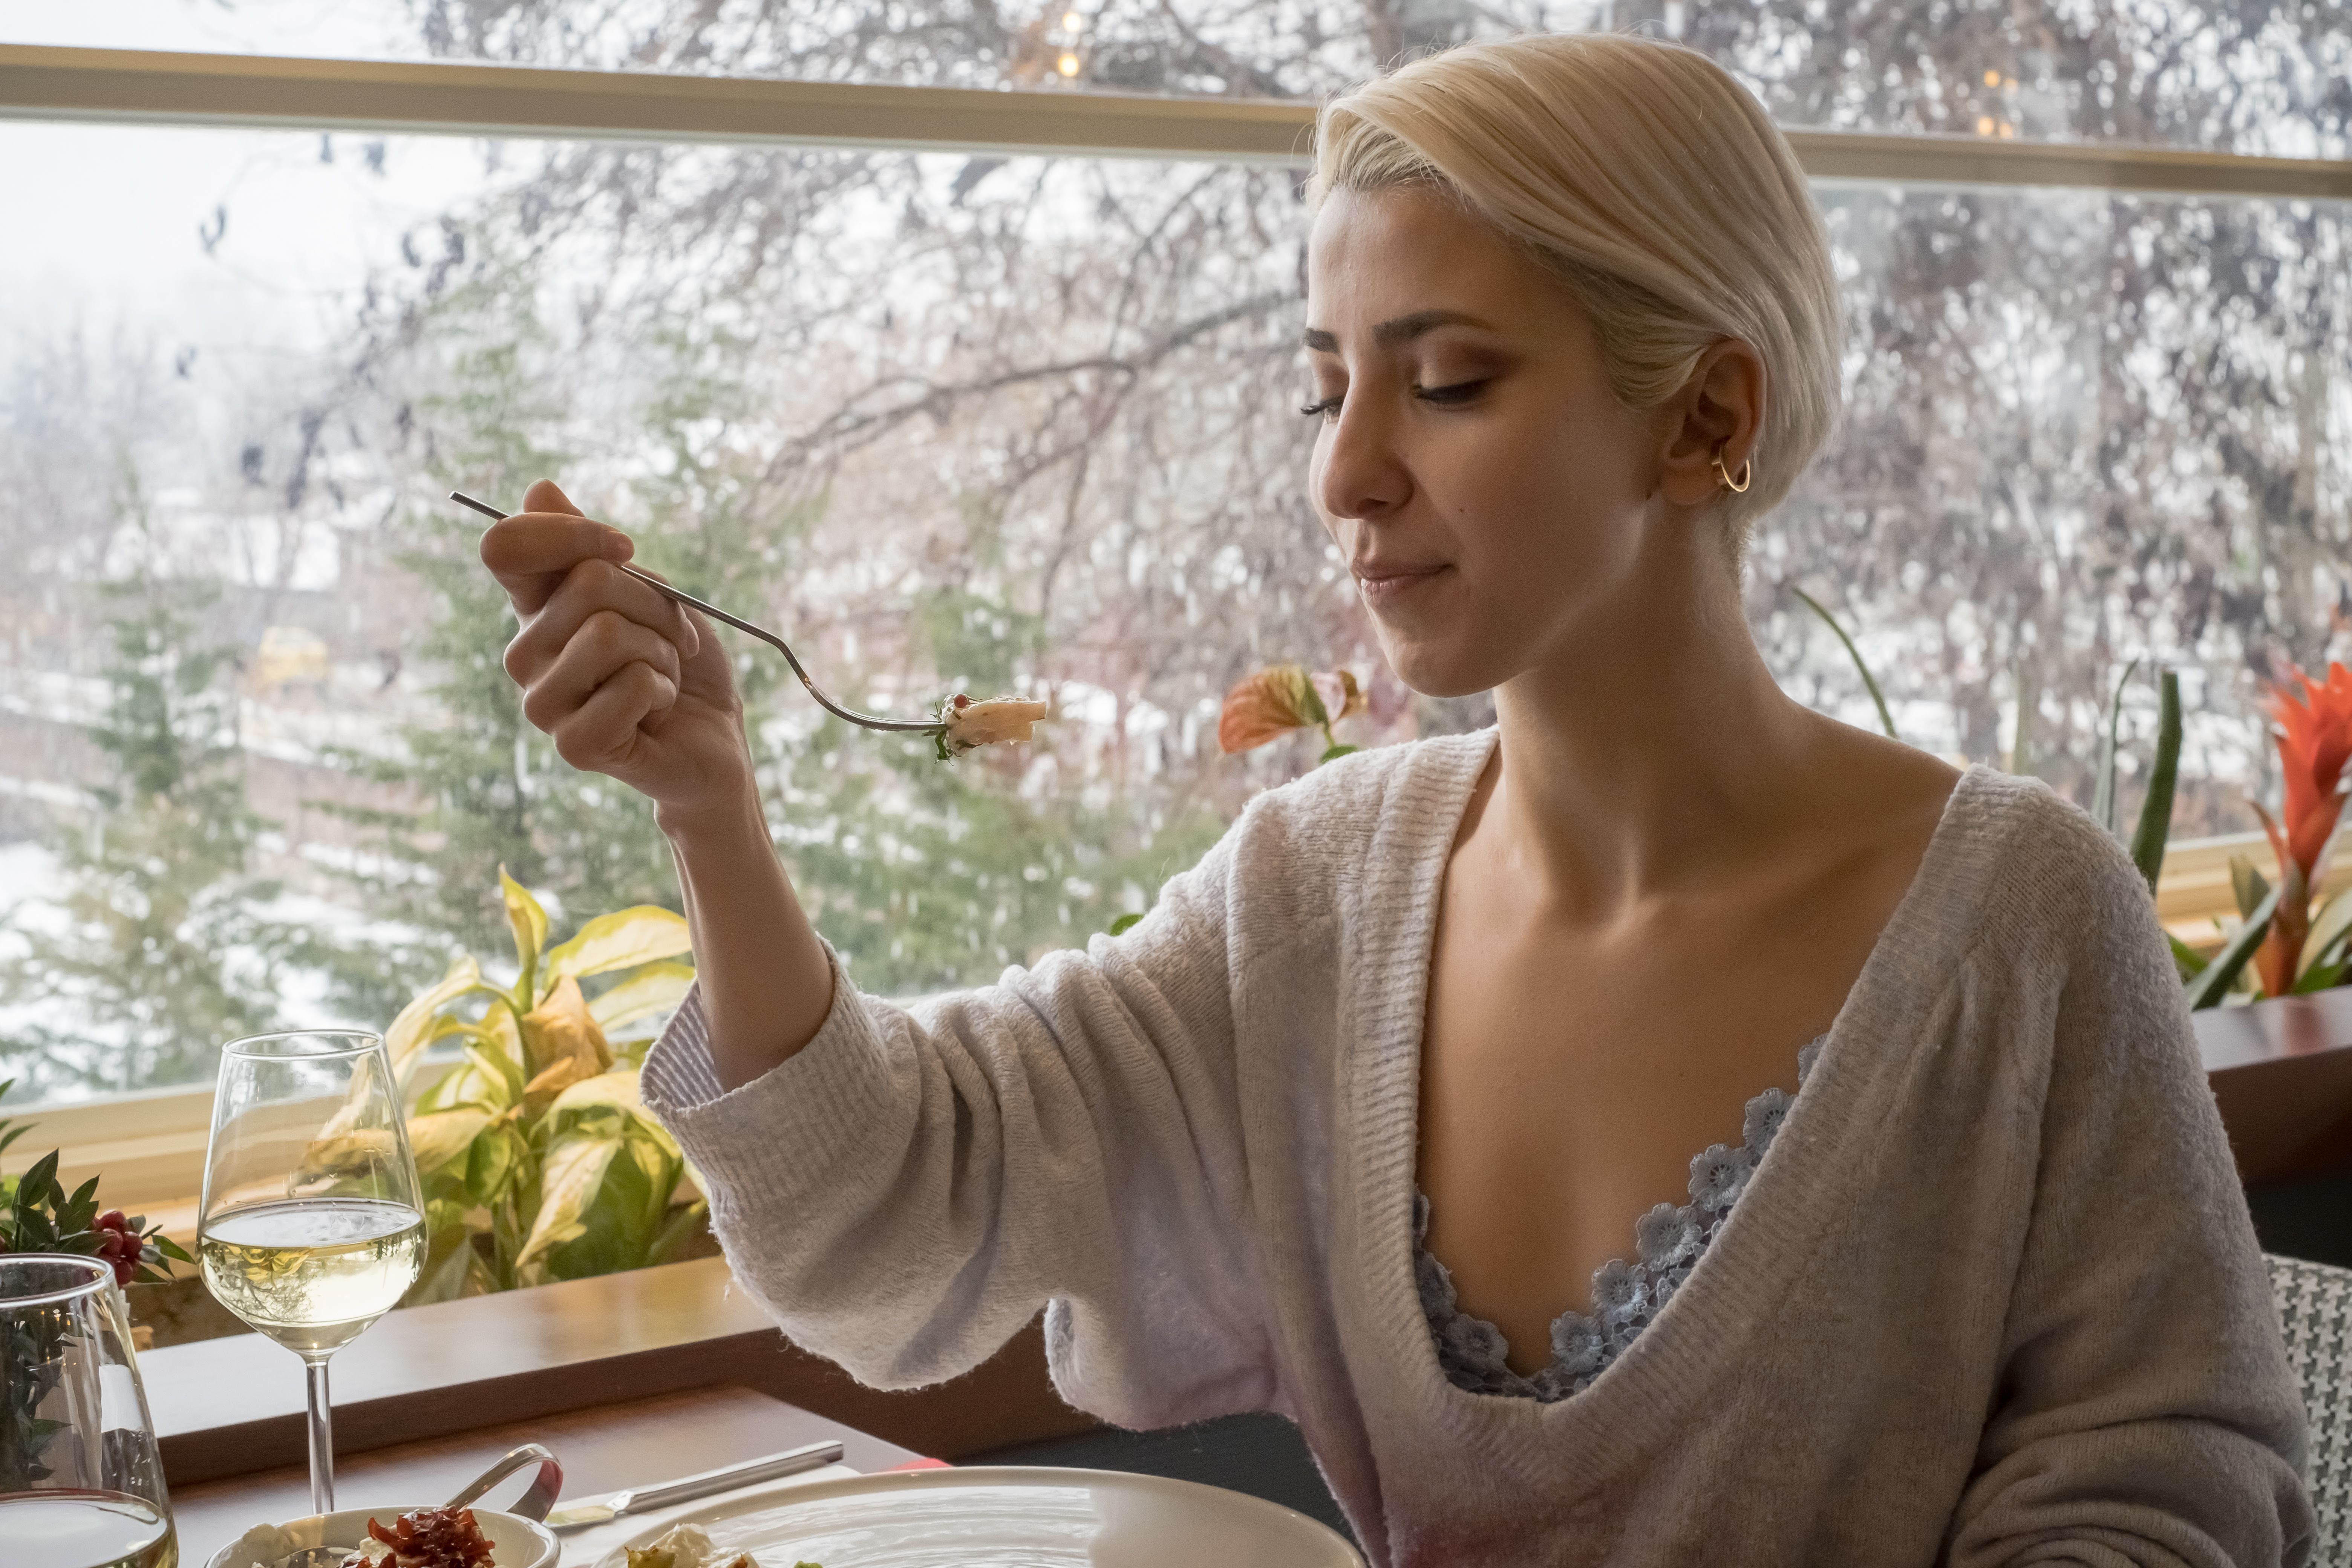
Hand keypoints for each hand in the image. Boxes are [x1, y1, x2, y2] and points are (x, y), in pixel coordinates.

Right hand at [480, 479, 756, 819]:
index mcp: (535, 610)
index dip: (571, 532)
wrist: (714, 738)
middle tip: (670, 641)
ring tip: (661, 677)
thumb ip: (594, 548)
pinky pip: (631, 685)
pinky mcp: (572, 745)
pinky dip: (664, 691)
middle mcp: (524, 654)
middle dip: (655, 605)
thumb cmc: (681, 662)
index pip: (506, 546)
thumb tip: (539, 489)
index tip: (626, 549)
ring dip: (662, 651)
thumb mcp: (650, 591)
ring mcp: (541, 704)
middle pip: (586, 583)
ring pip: (609, 633)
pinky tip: (657, 712)